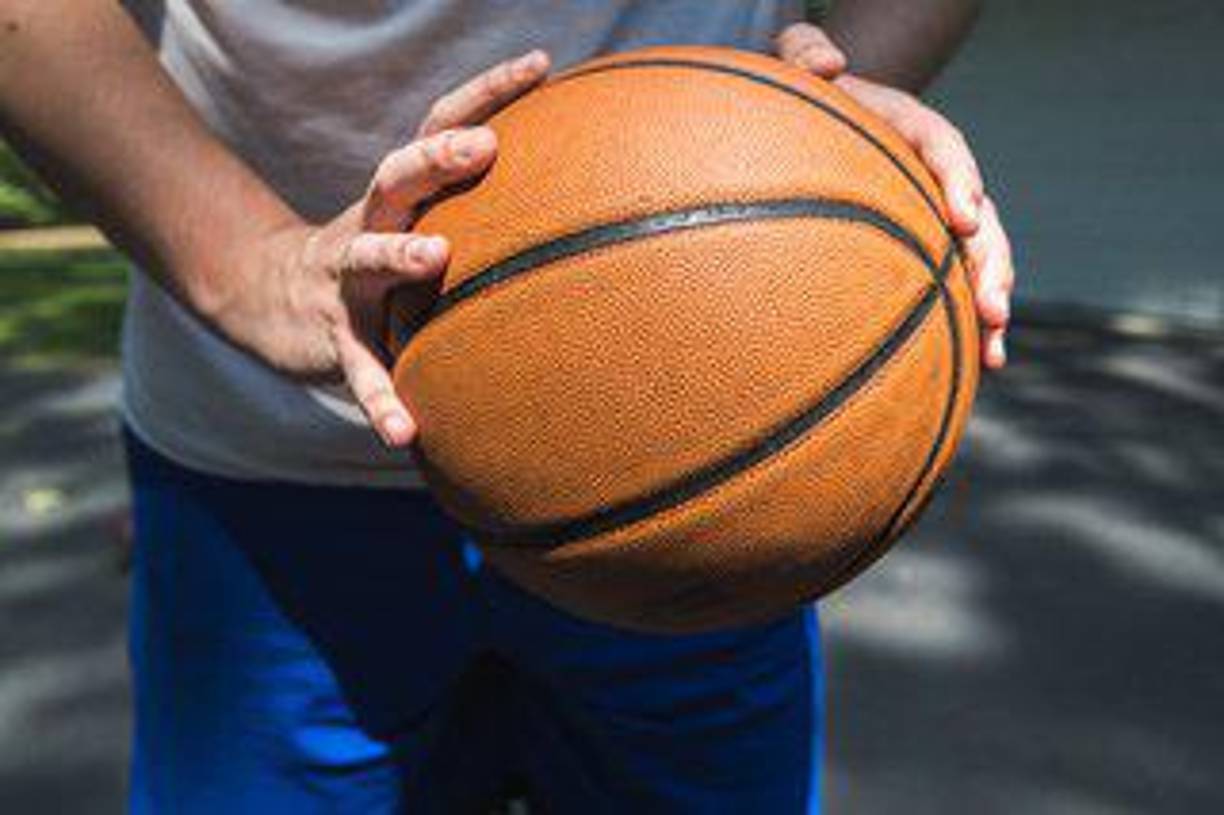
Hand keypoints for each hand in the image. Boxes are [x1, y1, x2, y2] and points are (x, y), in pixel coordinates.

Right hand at [220, 50, 550, 445]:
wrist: (265, 296)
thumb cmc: (371, 258)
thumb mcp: (413, 222)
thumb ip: (474, 208)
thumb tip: (576, 201)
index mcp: (399, 196)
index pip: (438, 127)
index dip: (486, 93)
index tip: (540, 64)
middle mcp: (370, 225)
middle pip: (395, 178)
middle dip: (435, 160)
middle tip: (483, 146)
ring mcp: (346, 284)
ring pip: (366, 262)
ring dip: (398, 255)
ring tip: (436, 256)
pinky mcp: (333, 341)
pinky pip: (359, 372)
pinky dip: (380, 400)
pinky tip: (407, 433)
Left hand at [776, 23, 1012, 368]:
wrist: (811, 133)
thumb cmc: (800, 102)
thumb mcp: (791, 65)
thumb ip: (802, 52)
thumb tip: (827, 65)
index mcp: (910, 128)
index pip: (945, 147)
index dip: (959, 180)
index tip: (963, 217)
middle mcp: (936, 175)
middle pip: (981, 217)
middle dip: (990, 263)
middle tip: (992, 307)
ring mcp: (936, 216)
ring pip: (980, 259)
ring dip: (992, 302)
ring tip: (995, 349)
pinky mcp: (926, 250)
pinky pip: (956, 286)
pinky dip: (970, 324)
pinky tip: (982, 367)